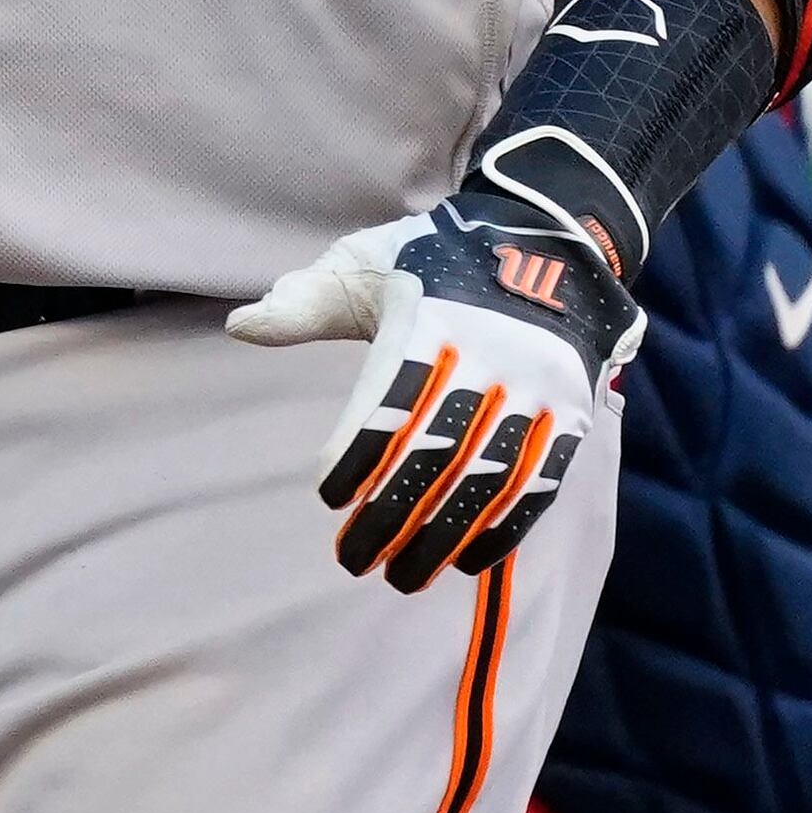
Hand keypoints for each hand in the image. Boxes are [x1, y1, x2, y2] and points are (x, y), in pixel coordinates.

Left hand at [230, 199, 634, 591]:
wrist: (545, 237)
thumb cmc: (431, 258)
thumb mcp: (365, 261)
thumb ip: (305, 300)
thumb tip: (239, 326)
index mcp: (431, 321)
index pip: (392, 400)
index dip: (361, 453)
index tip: (329, 496)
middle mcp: (489, 357)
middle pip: (438, 451)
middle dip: (394, 513)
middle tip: (353, 560)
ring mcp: (536, 389)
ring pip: (489, 476)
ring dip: (445, 535)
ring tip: (402, 575)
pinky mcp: (571, 412)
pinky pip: (539, 481)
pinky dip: (504, 527)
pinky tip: (466, 561)